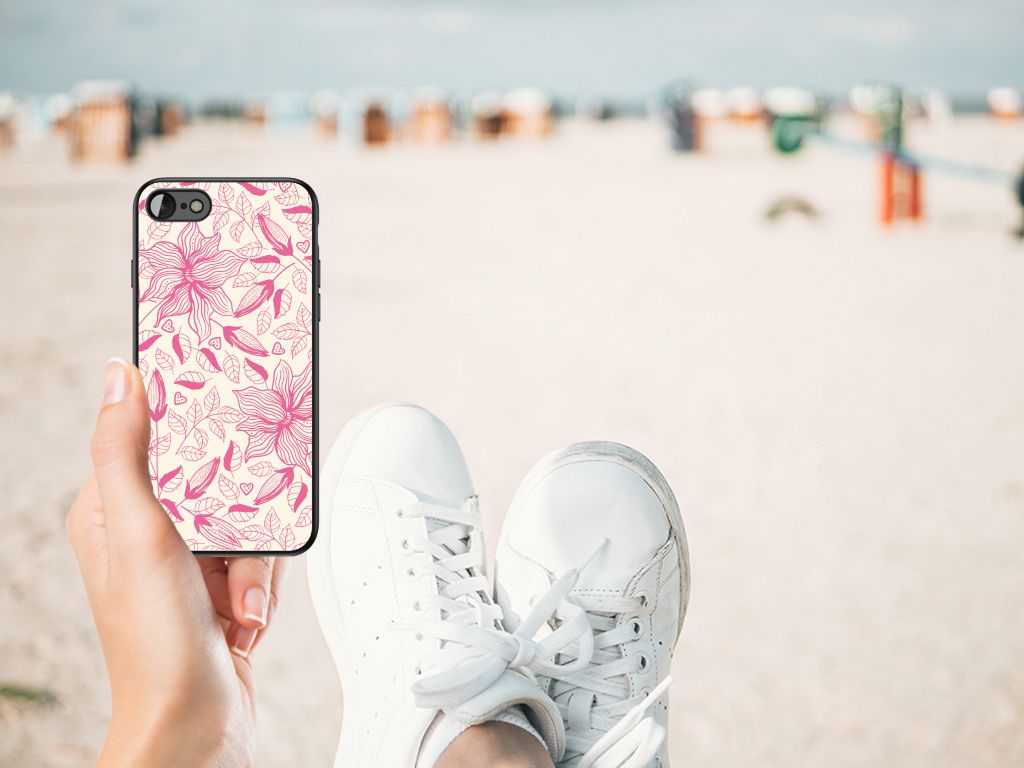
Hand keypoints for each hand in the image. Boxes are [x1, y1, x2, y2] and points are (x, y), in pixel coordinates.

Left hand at [66, 358, 285, 766]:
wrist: (196, 726)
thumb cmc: (156, 645)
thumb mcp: (139, 535)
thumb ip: (125, 453)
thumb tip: (119, 377)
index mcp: (111, 509)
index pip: (157, 438)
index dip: (196, 429)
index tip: (226, 418)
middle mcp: (148, 532)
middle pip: (219, 480)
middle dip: (240, 524)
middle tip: (230, 558)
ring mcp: (187, 562)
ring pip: (249, 520)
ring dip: (254, 566)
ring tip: (236, 605)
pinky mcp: (220, 586)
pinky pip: (262, 558)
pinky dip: (262, 587)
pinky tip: (243, 619)